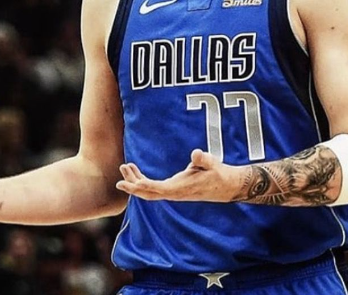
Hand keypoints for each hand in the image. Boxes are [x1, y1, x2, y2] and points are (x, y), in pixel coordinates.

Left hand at [116, 149, 237, 201]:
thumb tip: (196, 154)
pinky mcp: (175, 189)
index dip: (139, 186)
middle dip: (132, 186)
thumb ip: (203, 159)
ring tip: (125, 167)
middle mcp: (174, 193)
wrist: (227, 186)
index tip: (125, 183)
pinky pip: (155, 188)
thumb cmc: (219, 174)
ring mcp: (174, 192)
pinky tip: (137, 172)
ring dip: (135, 181)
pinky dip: (143, 181)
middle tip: (119, 177)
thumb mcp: (212, 164)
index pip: (155, 189)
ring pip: (150, 191)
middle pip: (148, 194)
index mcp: (180, 188)